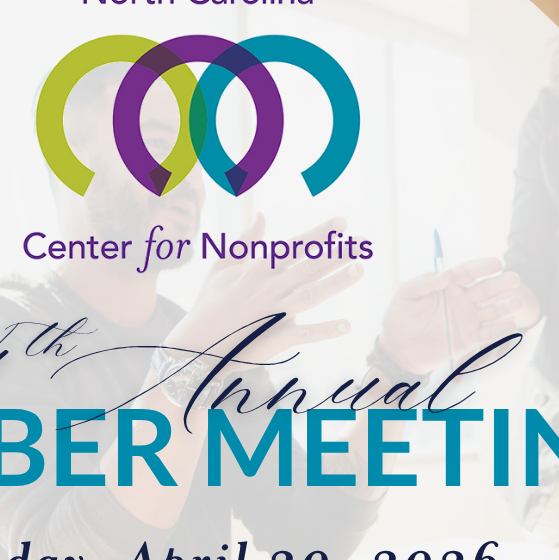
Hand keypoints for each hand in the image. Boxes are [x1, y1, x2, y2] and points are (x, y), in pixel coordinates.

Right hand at [163, 214, 362, 365]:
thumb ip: (243, 241)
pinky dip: (325, 330)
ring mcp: (271, 313)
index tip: (342, 223)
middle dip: (336, 253)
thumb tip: (261, 214)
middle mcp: (267, 288)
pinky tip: (346, 325)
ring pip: (309, 294)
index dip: (318, 235)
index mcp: (256, 270)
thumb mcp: (220, 268)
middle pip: (307, 266)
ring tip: (360, 270)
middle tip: (363, 242)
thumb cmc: (208, 305)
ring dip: (336, 283)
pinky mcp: (273, 338)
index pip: (293, 247)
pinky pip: (304, 334)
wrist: (195, 345)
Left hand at [379, 258, 526, 374]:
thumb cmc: (398, 318)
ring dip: (506, 306)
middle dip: (500, 284)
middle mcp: (461, 300)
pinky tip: (510, 325)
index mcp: (447, 286)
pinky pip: (487, 333)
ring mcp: (467, 319)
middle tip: (514, 279)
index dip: (482, 267)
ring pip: (492, 310)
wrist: (397, 350)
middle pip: (485, 289)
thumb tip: (446, 274)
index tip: (496, 263)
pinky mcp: (469, 339)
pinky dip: (500, 330)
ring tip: (518, 303)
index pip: (468, 272)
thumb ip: (423, 282)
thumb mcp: (404, 295)